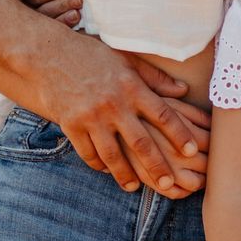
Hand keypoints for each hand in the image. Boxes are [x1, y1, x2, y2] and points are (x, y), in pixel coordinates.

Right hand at [37, 34, 209, 196]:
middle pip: (141, 141)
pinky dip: (98, 164)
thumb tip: (183, 91)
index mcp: (130, 86)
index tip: (193, 151)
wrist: (47, 54)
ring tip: (134, 186)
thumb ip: (155, 77)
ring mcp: (90, 116)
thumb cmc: (91, 54)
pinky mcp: (71, 124)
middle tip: (169, 183)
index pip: (163, 114)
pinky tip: (106, 171)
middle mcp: (113, 104)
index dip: (179, 134)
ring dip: (125, 174)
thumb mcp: (126, 58)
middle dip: (157, 165)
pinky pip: (88, 153)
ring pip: (113, 154)